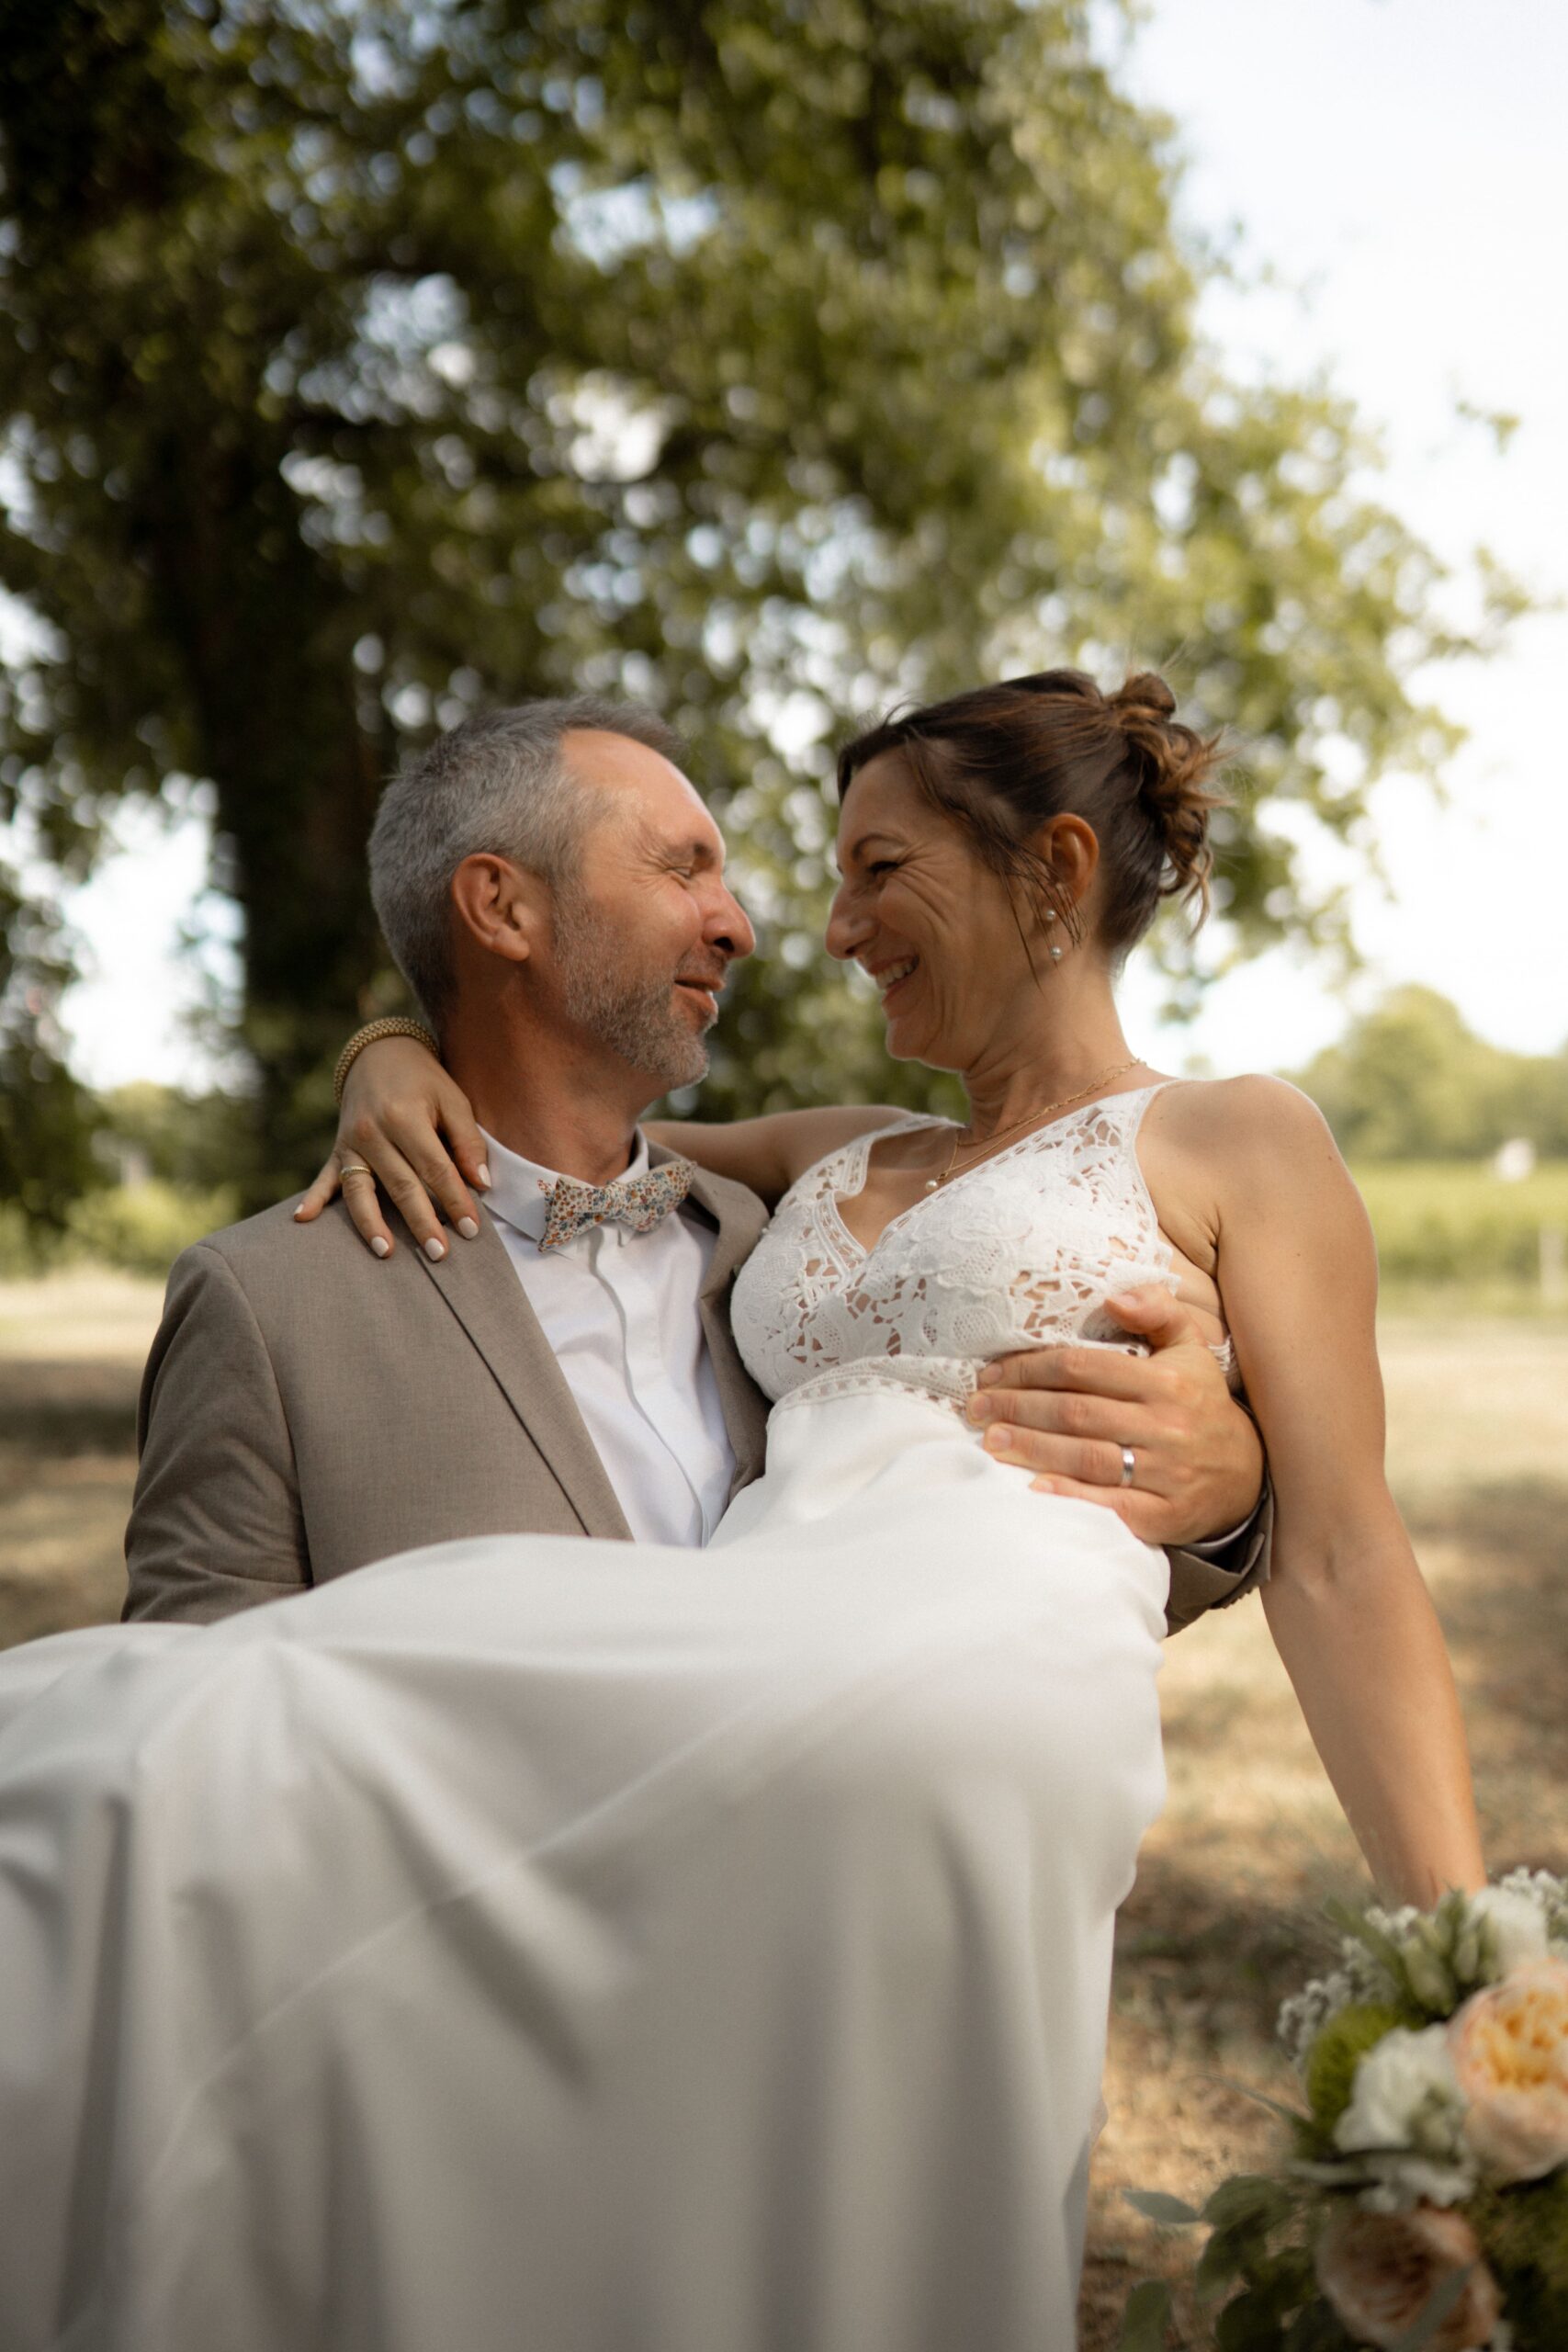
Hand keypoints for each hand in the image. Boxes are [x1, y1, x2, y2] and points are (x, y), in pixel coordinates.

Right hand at [292, 1038, 489, 1260]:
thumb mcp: (453, 1100)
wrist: (379, 1053)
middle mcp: (373, 1132)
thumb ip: (467, 1142)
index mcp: (405, 1117)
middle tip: (440, 1255)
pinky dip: (314, 1198)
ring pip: (361, 1190)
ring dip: (372, 1224)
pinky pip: (325, 1177)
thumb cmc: (424, 1080)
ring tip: (386, 1252)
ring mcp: (350, 1142)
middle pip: (401, 1186)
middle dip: (422, 1222)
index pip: (435, 1169)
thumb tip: (480, 1184)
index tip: (471, 1229)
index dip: (455, 1200)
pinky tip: (303, 1219)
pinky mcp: (337, 1148)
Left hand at [965, 1285, 1263, 1546]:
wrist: (1245, 1474)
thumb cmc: (1200, 1403)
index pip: (1085, 1368)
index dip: (1031, 1368)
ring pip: (1089, 1457)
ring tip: (990, 1441)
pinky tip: (1034, 1489)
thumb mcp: (1191, 1348)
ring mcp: (1167, 1473)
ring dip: (1033, 1449)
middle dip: (1020, 1408)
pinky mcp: (1165, 1515)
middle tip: (976, 1409)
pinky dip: (1072, 1496)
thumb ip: (1158, 1311)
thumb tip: (1114, 1296)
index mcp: (1167, 1381)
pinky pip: (1113, 1506)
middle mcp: (1167, 1426)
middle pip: (1078, 1413)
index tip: (992, 1374)